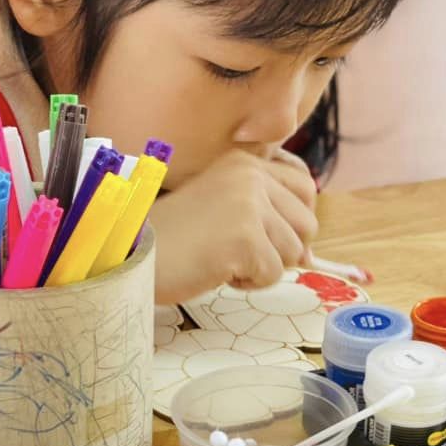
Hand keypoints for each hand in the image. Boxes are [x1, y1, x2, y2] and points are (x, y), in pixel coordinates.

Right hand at [148, 149, 317, 304]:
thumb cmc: (176, 238)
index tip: (265, 234)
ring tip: (223, 257)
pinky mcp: (245, 238)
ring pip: (295, 253)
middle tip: (237, 250)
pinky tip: (217, 269)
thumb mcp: (225, 208)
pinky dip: (248, 282)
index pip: (306, 188)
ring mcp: (249, 205)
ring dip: (262, 267)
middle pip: (307, 224)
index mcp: (245, 163)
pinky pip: (274, 274)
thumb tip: (312, 253)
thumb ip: (268, 215)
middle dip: (281, 248)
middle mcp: (251, 176)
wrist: (133, 255)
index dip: (294, 219)